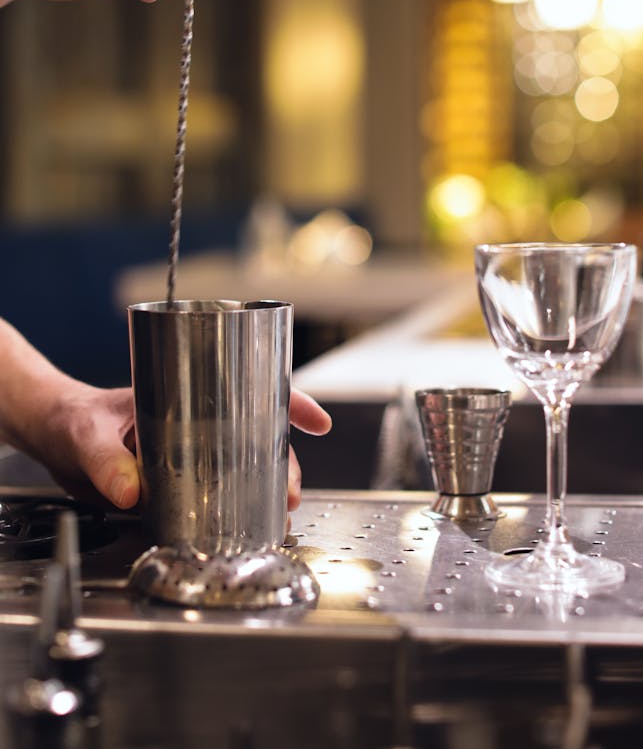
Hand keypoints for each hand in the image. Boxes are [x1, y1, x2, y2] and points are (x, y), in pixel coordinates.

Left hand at [23, 378, 330, 513]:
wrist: (54, 437)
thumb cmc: (74, 418)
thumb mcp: (86, 434)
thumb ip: (105, 462)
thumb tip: (130, 491)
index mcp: (185, 393)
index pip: (249, 387)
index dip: (289, 401)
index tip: (318, 421)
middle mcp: (196, 420)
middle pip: (257, 433)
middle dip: (285, 460)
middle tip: (293, 490)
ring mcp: (190, 451)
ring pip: (243, 464)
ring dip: (266, 487)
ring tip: (279, 512)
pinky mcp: (177, 481)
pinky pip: (215, 491)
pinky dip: (236, 507)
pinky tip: (246, 525)